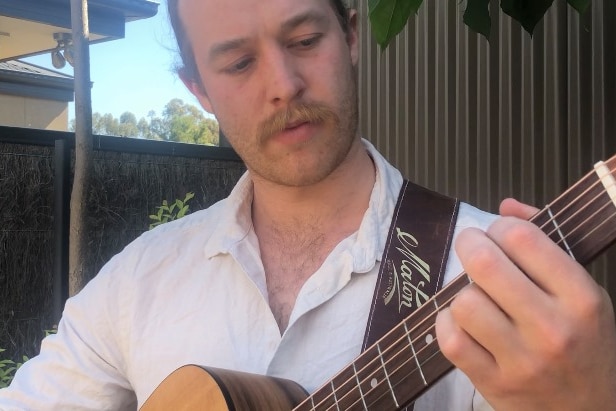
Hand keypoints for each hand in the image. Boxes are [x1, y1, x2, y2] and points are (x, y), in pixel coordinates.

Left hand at [435, 198, 615, 409]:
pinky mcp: (494, 383)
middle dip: (469, 245)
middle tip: (471, 247)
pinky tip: (461, 322)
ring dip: (463, 293)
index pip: (523, 238)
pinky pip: (451, 339)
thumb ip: (547, 243)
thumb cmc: (582, 342)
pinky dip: (447, 324)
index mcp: (580, 298)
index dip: (500, 226)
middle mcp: (553, 328)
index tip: (498, 233)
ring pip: (465, 302)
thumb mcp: (582, 292)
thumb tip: (507, 205)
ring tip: (476, 296)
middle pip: (486, 264)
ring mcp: (522, 360)